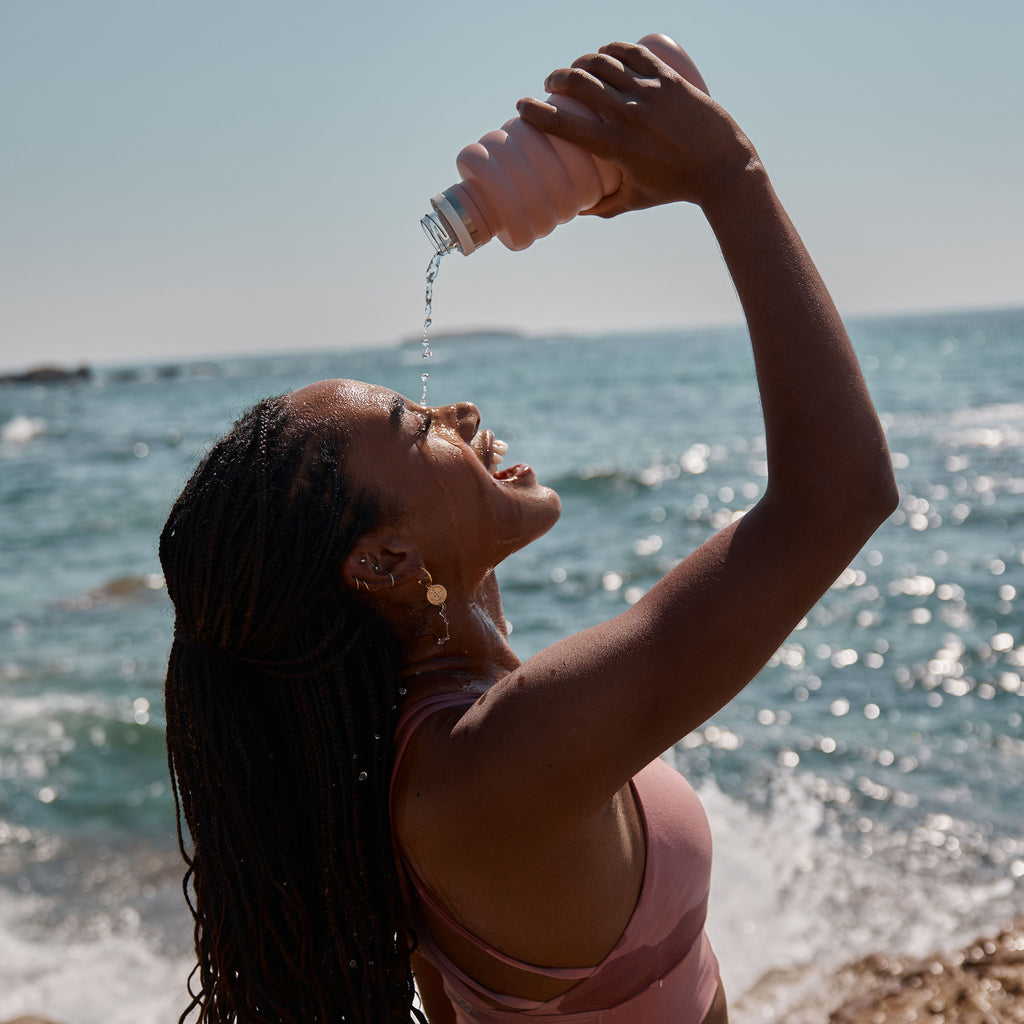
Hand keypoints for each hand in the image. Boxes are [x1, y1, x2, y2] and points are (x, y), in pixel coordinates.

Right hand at [517, 41, 760, 217]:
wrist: (722, 168)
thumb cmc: (676, 188)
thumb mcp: (635, 200)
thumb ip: (605, 207)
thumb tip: (577, 212)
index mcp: (615, 147)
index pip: (563, 124)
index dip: (535, 112)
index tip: (522, 107)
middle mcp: (629, 115)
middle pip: (579, 83)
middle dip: (557, 79)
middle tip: (552, 85)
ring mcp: (649, 93)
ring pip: (603, 62)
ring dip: (581, 61)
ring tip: (575, 69)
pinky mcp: (668, 79)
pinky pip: (633, 53)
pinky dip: (613, 49)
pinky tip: (603, 52)